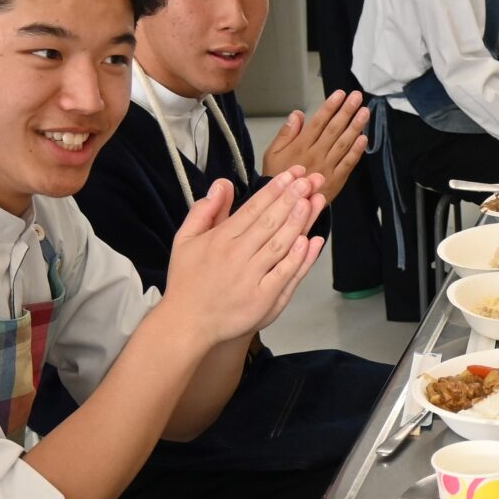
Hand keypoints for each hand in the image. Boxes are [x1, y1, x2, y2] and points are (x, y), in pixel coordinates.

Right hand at [160, 169, 325, 345]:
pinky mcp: (263, 299)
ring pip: (280, 244)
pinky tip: (310, 241)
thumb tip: (222, 183)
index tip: (292, 175)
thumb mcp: (185, 240)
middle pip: (270, 222)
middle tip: (310, 180)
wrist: (187, 323)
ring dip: (299, 222)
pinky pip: (284, 274)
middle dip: (292, 198)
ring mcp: (251, 277)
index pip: (253, 208)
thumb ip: (204, 210)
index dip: (274, 190)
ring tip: (313, 201)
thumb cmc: (187, 281)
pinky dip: (297, 258)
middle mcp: (236, 255)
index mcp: (220, 238)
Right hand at [259, 90, 369, 196]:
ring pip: (343, 144)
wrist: (285, 206)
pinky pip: (348, 163)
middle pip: (333, 129)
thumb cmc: (279, 177)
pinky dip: (357, 151)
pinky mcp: (336, 180)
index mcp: (300, 146)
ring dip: (355, 126)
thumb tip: (297, 113)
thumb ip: (286, 133)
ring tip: (364, 112)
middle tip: (357, 97)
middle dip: (346, 111)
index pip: (318, 122)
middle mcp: (315, 154)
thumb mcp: (272, 153)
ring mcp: (327, 167)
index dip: (330, 107)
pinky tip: (364, 138)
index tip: (340, 94)